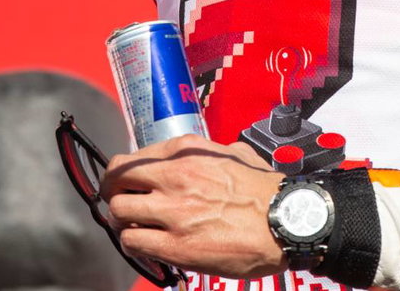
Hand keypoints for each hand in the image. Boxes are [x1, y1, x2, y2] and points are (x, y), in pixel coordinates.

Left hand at [101, 134, 286, 278]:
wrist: (286, 221)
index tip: (125, 183)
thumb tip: (196, 159)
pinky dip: (133, 243)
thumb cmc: (265, 190)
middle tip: (120, 202)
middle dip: (113, 192)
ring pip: (119, 211)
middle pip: (116, 180)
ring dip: (122, 220)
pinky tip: (146, 245)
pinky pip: (133, 242)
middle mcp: (173, 177)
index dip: (122, 174)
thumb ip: (207, 153)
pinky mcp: (177, 246)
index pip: (131, 158)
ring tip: (134, 226)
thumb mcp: (234, 153)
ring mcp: (173, 212)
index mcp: (185, 152)